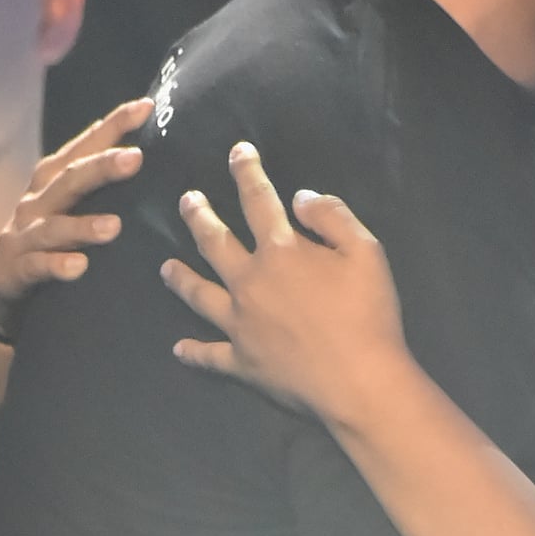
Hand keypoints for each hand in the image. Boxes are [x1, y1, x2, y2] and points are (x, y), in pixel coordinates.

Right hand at [0, 98, 145, 340]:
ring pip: (55, 227)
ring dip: (83, 226)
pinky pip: (38, 266)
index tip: (146, 108)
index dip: (114, 126)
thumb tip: (142, 149)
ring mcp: (25, 235)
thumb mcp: (67, 202)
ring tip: (114, 226)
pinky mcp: (17, 268)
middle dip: (101, 167)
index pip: (86, 147)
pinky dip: (58, 266)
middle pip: (70, 179)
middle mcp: (37, 201)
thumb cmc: (46, 234)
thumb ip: (96, 179)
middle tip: (136, 158)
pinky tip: (79, 267)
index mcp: (52, 179)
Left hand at [162, 148, 407, 417]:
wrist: (360, 383)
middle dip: (199, 216)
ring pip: (199, 294)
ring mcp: (239, 324)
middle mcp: (249, 283)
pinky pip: (210, 356)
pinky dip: (193, 352)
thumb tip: (299, 198)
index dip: (247, 172)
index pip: (258, 201)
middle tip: (186, 201)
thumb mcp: (367, 251)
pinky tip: (178, 349)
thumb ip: (332, 216)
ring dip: (181, 278)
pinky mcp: (242, 363)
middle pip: (214, 243)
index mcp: (280, 251)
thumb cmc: (368, 314)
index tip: (237, 152)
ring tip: (166, 268)